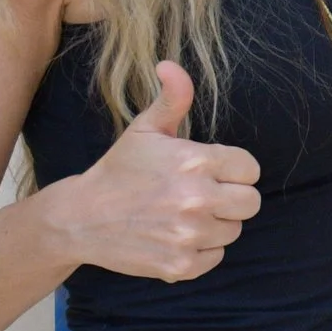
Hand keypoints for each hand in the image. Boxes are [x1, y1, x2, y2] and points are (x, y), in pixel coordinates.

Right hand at [43, 62, 262, 282]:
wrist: (80, 218)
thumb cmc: (119, 171)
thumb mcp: (145, 129)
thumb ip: (172, 97)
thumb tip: (170, 65)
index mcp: (195, 162)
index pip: (250, 169)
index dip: (233, 170)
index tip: (211, 171)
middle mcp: (197, 199)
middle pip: (251, 202)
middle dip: (231, 197)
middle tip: (203, 194)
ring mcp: (189, 235)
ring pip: (233, 231)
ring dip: (215, 224)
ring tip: (184, 214)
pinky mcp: (180, 265)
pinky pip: (215, 257)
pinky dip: (201, 251)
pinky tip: (177, 236)